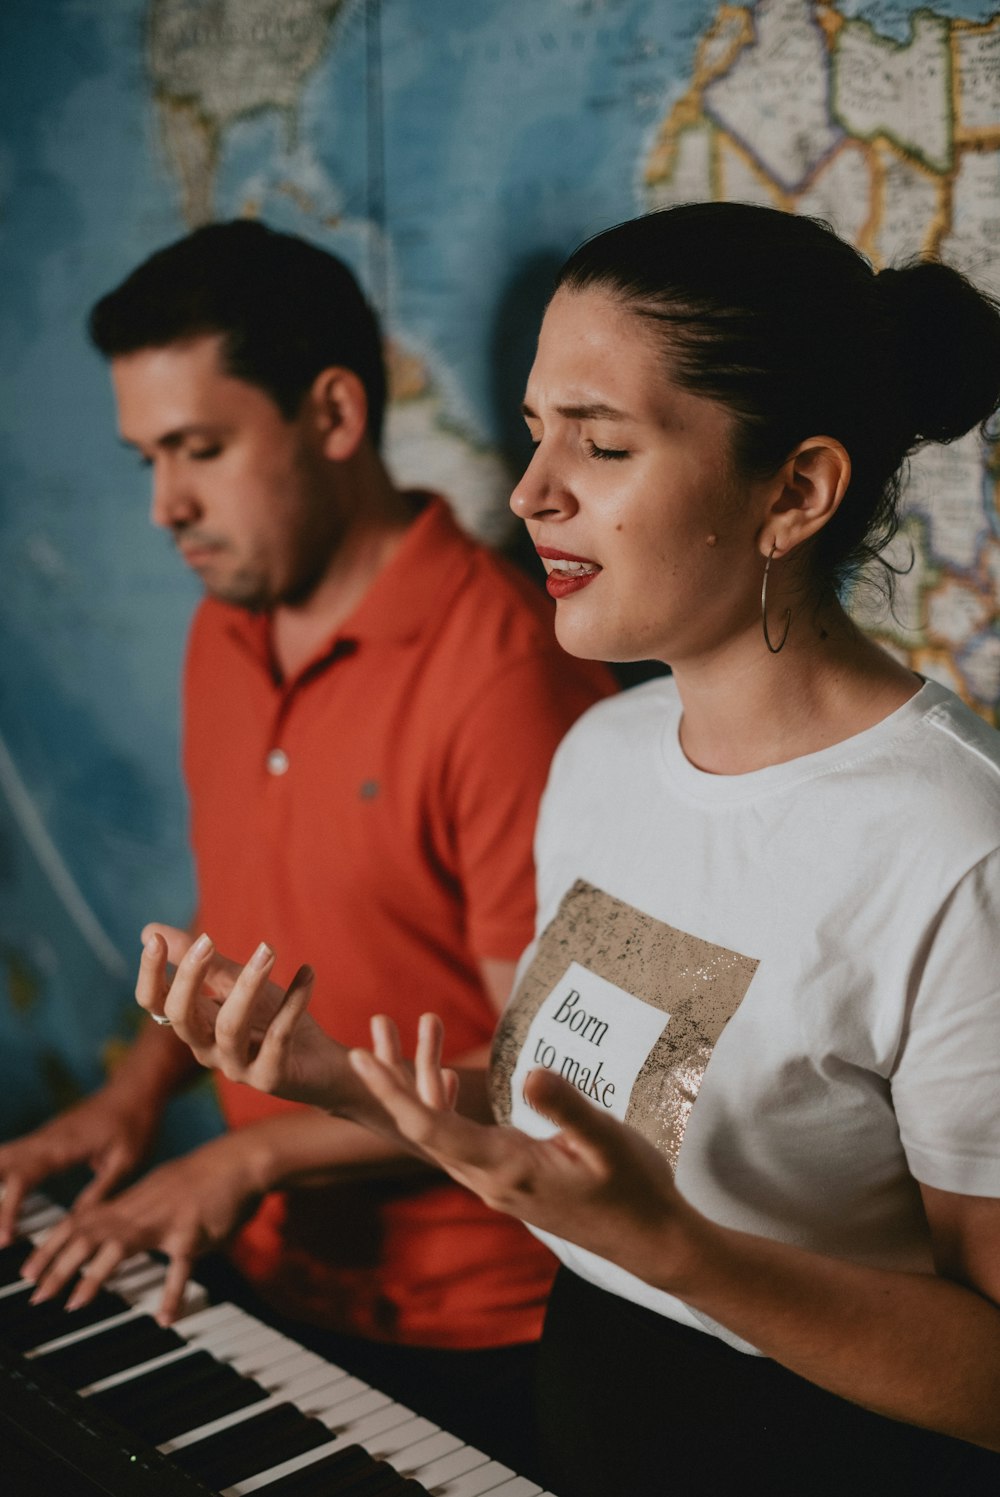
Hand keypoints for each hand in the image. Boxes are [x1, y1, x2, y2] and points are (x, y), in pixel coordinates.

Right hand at [0, 1089, 161, 1247]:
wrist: (134, 1089)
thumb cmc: (134, 1123)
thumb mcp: (127, 1161)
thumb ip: (101, 1191)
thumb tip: (76, 1222)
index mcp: (63, 1146)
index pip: (24, 1179)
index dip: (8, 1209)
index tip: (3, 1238)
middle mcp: (44, 1139)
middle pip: (0, 1167)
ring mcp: (41, 1137)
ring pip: (0, 1157)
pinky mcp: (43, 1138)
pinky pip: (10, 1156)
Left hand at [21, 1136, 265, 1324]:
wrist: (240, 1160)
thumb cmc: (204, 1175)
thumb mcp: (160, 1187)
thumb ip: (136, 1209)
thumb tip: (115, 1228)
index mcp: (131, 1200)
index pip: (79, 1222)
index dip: (51, 1246)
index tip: (28, 1271)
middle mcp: (141, 1210)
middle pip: (88, 1236)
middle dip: (58, 1266)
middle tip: (36, 1295)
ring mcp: (165, 1223)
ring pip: (120, 1247)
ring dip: (93, 1277)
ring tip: (73, 1304)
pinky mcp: (193, 1234)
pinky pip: (180, 1268)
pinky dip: (172, 1294)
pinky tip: (165, 1318)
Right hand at [136, 928, 354, 1110]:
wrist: (321, 1065)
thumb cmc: (272, 1019)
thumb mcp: (238, 984)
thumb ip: (204, 962)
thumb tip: (149, 930)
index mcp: (196, 1026)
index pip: (158, 1004)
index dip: (151, 974)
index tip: (155, 939)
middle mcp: (208, 1050)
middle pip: (182, 1017)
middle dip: (188, 977)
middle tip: (207, 940)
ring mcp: (237, 1067)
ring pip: (230, 1027)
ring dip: (248, 984)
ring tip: (268, 950)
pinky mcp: (270, 1077)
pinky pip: (278, 1036)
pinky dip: (293, 1002)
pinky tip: (307, 973)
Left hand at [350, 1013, 701, 1289]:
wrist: (648, 1241)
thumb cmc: (633, 1188)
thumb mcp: (608, 1140)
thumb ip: (567, 1106)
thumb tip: (530, 1072)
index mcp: (506, 1167)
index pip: (431, 1127)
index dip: (392, 1091)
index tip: (360, 1058)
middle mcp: (490, 1180)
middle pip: (423, 1128)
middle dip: (394, 1080)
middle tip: (372, 1032)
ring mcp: (497, 1185)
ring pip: (440, 1135)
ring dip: (421, 1088)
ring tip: (415, 1037)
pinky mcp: (509, 1182)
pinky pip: (460, 1144)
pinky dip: (445, 1109)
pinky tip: (445, 1085)